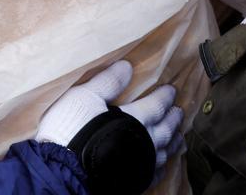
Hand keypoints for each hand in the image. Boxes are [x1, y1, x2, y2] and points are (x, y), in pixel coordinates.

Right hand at [36, 61, 181, 190]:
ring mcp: (143, 163)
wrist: (66, 168)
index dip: (164, 97)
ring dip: (173, 142)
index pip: (156, 105)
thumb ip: (107, 82)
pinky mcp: (136, 180)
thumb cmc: (74, 129)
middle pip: (166, 129)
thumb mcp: (85, 97)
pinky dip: (163, 166)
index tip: (171, 90)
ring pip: (165, 152)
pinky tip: (163, 164)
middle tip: (179, 112)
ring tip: (178, 137)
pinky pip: (156, 173)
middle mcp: (145, 141)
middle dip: (173, 119)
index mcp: (135, 119)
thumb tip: (127, 66)